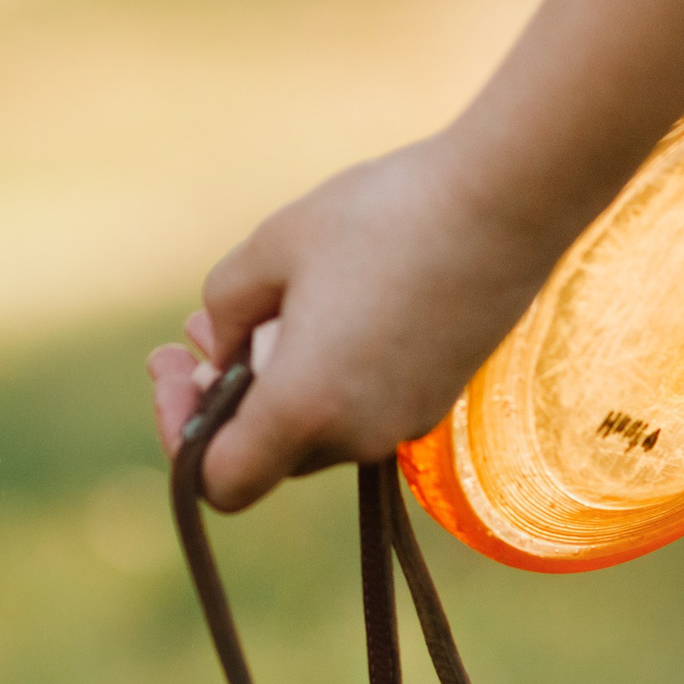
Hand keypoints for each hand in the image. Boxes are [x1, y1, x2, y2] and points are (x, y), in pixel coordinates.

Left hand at [148, 135, 560, 510]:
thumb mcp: (272, 248)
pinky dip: (323, 375)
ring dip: (270, 383)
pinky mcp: (436, 397)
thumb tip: (221, 354)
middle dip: (220, 402)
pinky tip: (316, 308)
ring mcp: (404, 421)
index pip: (220, 484)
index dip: (181, 440)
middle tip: (187, 339)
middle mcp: (357, 434)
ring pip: (313, 429)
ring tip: (251, 311)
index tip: (174, 370)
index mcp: (305, 408)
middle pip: (265, 455)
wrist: (509, 198)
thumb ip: (223, 312)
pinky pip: (358, 407)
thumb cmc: (382, 216)